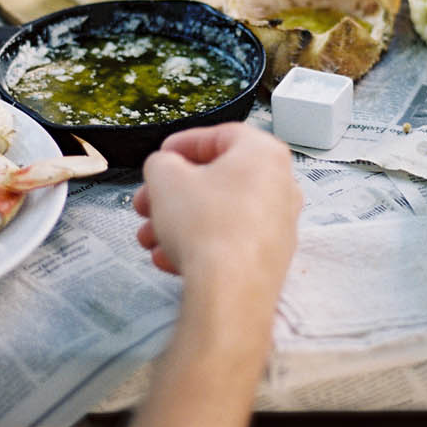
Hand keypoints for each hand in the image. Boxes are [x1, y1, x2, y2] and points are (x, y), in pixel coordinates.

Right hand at [133, 123, 300, 317]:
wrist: (231, 291)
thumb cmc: (205, 225)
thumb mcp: (165, 179)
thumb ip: (161, 163)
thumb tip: (165, 168)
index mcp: (263, 153)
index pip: (220, 135)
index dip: (183, 144)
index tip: (161, 156)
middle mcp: (280, 185)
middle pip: (217, 180)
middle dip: (172, 193)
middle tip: (146, 203)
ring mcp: (280, 224)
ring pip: (219, 214)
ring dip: (179, 222)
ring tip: (149, 238)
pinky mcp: (272, 258)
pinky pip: (231, 241)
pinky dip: (199, 245)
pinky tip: (169, 259)